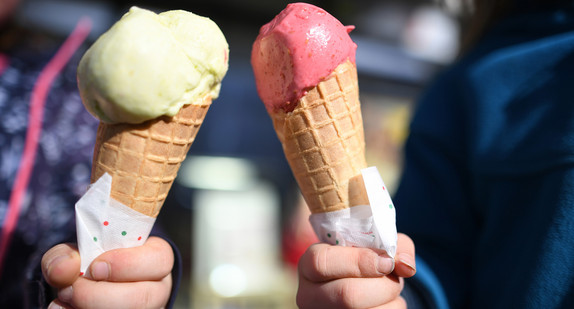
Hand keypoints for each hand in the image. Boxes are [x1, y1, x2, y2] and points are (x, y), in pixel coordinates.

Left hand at [41, 236, 173, 308]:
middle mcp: (157, 289)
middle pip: (143, 297)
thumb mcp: (76, 252)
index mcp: (155, 260)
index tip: (95, 267)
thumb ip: (66, 255)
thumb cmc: (90, 264)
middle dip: (99, 296)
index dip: (127, 264)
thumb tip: (64, 268)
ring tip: (65, 299)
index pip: (159, 259)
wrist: (84, 289)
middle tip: (71, 289)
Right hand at [297, 233, 415, 308]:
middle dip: (384, 286)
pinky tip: (385, 303)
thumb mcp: (376, 244)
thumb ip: (394, 246)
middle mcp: (309, 295)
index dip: (359, 261)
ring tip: (389, 290)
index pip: (321, 262)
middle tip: (394, 278)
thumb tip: (406, 267)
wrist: (358, 284)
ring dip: (391, 300)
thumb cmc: (365, 261)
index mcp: (309, 265)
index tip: (385, 261)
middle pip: (347, 295)